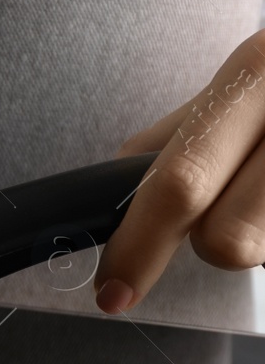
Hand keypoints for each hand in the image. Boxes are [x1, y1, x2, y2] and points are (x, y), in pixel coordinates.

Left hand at [95, 32, 264, 313]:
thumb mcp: (249, 76)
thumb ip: (182, 133)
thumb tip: (117, 190)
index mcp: (256, 72)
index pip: (179, 181)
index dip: (139, 246)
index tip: (113, 291)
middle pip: (229, 238)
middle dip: (210, 247)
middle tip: (209, 234)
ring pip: (264, 252)